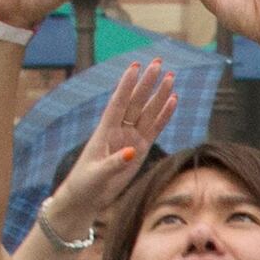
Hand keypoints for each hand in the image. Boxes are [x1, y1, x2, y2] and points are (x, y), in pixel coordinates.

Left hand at [44, 60, 176, 243]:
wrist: (88, 195)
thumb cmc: (86, 182)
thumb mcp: (97, 174)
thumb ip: (114, 163)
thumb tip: (133, 152)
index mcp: (105, 130)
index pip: (118, 102)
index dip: (127, 85)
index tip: (135, 66)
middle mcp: (119, 129)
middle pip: (136, 102)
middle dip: (147, 83)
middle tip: (159, 64)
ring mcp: (131, 138)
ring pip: (147, 112)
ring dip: (159, 95)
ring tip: (171, 78)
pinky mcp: (140, 149)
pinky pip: (154, 129)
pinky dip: (164, 116)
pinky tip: (173, 102)